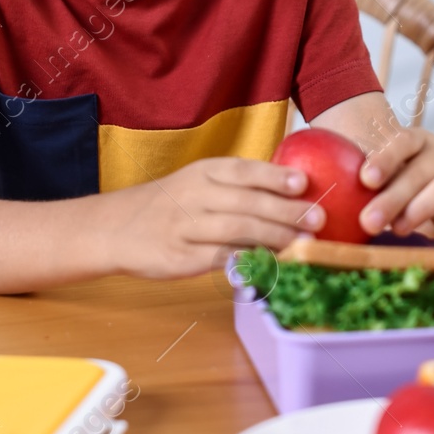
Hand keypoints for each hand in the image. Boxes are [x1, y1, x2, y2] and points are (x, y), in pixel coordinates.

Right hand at [110, 157, 324, 279]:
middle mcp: (195, 195)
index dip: (275, 176)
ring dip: (275, 237)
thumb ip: (238, 185)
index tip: (304, 183)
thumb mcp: (198, 181)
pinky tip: (272, 263)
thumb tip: (293, 192)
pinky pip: (221, 258)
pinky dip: (249, 260)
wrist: (115, 228)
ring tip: (302, 242)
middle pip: (247, 202)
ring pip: (237, 230)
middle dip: (286, 211)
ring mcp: (186, 227)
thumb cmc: (170, 204)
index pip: (244, 170)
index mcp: (203, 172)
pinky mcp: (181, 257)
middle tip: (318, 219)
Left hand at [356, 127, 433, 247]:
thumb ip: (368, 186)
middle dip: (393, 197)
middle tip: (368, 222)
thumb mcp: (391, 176)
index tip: (365, 179)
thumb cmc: (407, 184)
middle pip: (419, 171)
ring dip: (420, 209)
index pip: (403, 142)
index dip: (385, 158)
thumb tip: (328, 209)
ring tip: (398, 231)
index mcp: (418, 143)